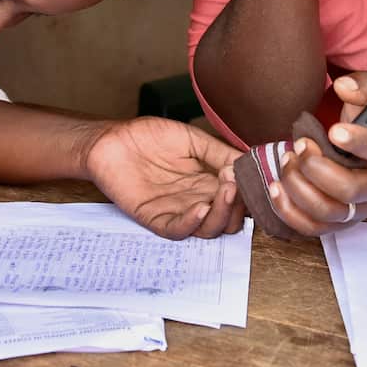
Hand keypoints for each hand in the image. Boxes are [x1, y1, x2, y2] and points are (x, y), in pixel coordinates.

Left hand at [86, 117, 244, 239]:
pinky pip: (178, 230)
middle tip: (238, 184)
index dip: (249, 192)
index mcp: (209, 184)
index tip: (255, 176)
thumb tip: (250, 162)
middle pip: (230, 219)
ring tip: (226, 191)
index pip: (239, 199)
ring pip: (209, 229)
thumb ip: (219, 152)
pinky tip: (202, 207)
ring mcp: (177, 212)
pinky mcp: (155, 218)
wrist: (112, 139)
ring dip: (223, 214)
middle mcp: (197, 201)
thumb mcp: (193, 140)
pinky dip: (193, 222)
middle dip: (239, 205)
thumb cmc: (149, 137)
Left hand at [265, 72, 366, 236]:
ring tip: (287, 160)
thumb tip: (343, 87)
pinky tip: (276, 187)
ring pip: (330, 213)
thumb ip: (365, 85)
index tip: (333, 130)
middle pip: (351, 190)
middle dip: (317, 168)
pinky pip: (315, 229)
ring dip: (300, 188)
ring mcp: (363, 208)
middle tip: (300, 145)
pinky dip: (289, 212)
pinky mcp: (343, 221)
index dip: (359, 143)